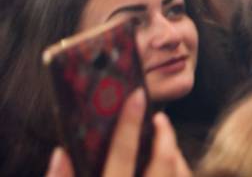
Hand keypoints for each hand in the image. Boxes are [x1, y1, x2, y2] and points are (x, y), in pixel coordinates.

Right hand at [45, 88, 190, 176]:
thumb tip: (61, 152)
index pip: (123, 154)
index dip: (129, 123)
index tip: (137, 95)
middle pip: (162, 161)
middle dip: (165, 135)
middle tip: (158, 118)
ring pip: (177, 173)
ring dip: (173, 154)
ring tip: (162, 140)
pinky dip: (178, 170)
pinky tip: (169, 165)